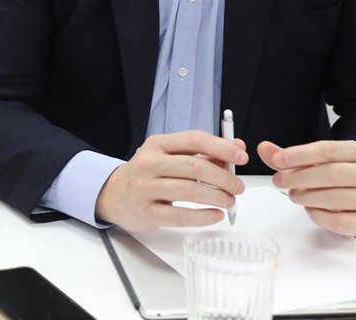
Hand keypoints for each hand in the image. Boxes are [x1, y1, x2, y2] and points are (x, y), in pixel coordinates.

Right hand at [96, 130, 246, 231]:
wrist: (114, 195)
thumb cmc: (148, 174)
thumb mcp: (169, 156)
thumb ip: (203, 152)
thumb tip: (237, 147)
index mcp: (156, 145)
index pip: (193, 139)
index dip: (221, 147)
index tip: (241, 156)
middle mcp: (148, 163)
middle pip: (194, 167)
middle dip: (223, 177)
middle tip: (238, 186)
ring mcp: (145, 188)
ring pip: (189, 192)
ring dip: (217, 197)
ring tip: (229, 201)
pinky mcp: (146, 212)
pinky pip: (181, 216)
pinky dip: (204, 216)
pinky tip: (215, 215)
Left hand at [257, 140, 355, 235]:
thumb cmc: (334, 172)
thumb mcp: (313, 159)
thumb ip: (287, 155)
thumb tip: (263, 148)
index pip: (328, 150)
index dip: (299, 155)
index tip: (277, 160)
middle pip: (332, 174)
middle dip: (299, 178)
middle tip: (279, 180)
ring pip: (334, 198)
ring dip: (306, 197)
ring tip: (294, 194)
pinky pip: (338, 221)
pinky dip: (317, 215)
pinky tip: (310, 208)